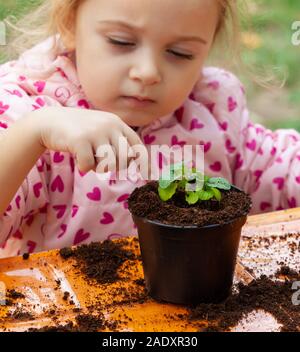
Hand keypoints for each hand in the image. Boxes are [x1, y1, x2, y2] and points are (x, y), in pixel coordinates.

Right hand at [32, 106, 147, 173]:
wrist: (50, 121)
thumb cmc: (80, 130)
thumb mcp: (102, 130)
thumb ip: (118, 143)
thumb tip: (135, 161)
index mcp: (117, 123)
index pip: (138, 145)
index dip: (144, 162)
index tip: (148, 176)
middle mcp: (110, 125)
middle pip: (125, 159)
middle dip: (116, 166)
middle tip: (102, 161)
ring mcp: (95, 131)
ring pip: (109, 165)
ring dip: (98, 167)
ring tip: (89, 157)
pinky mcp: (81, 140)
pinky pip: (89, 166)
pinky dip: (83, 167)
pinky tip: (77, 157)